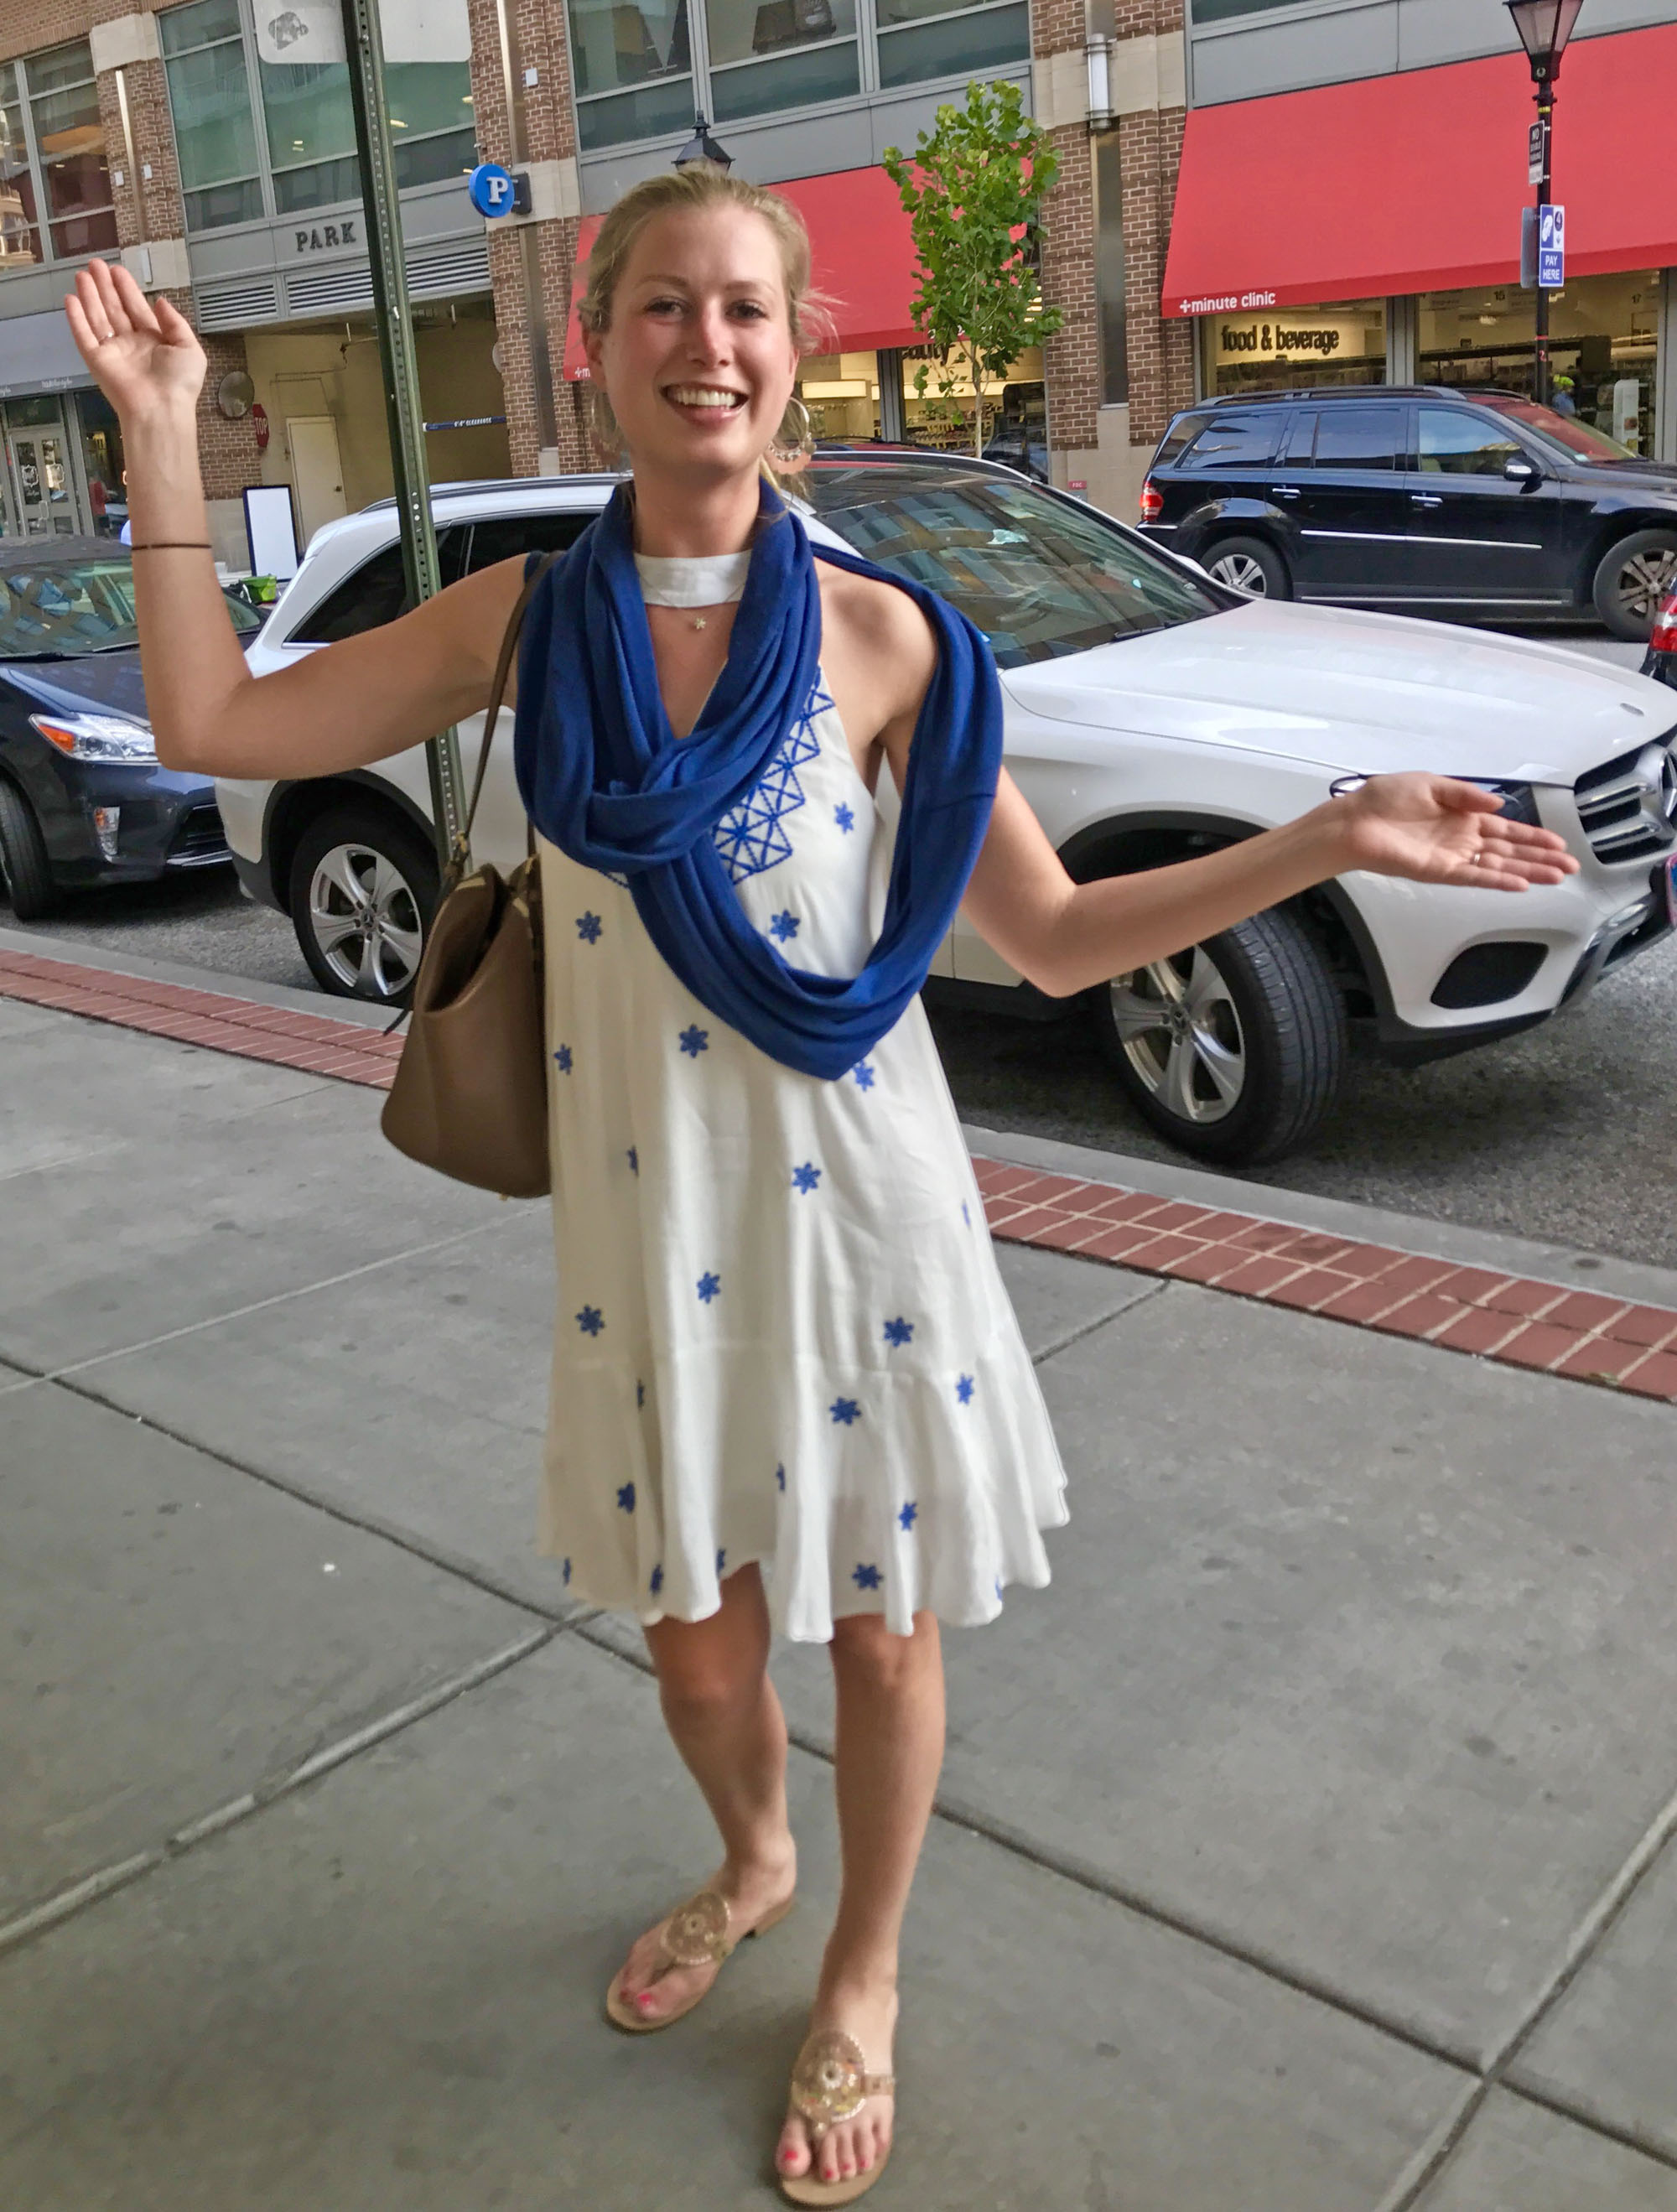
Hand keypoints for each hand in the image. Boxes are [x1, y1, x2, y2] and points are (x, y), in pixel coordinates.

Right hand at [64, 258, 205, 422]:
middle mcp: (132, 344)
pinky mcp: (97, 361)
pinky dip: (76, 318)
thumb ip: (175, 322)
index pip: (136, 309)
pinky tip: (71, 299)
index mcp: (154, 341)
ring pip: (98, 317)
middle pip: (114, 309)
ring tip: (83, 274)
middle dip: (105, 286)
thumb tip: (161, 301)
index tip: (117, 270)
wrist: (161, 409)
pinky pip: (84, 336)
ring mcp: (113, 352)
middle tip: (95, 264)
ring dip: (89, 295)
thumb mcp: (189, 348)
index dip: (126, 289)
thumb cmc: (179, 382)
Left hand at [1329, 772, 1578, 891]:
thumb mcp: (1431, 784)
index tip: (1558, 843)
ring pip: (1498, 867)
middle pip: (1509, 851)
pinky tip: (1521, 884)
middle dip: (1540, 858)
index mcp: (1462, 817)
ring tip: (1557, 876)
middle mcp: (1462, 840)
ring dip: (1528, 871)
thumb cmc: (1385, 799)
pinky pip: (1473, 878)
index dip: (1533, 836)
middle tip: (1570, 866)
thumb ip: (1466, 795)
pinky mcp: (1439, 871)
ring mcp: (1453, 858)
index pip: (1506, 829)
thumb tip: (1499, 802)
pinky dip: (1497, 881)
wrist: (1354, 821)